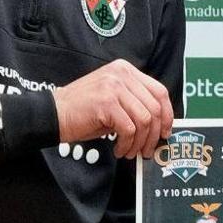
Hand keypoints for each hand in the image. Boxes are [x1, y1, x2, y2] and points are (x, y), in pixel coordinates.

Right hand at [53, 60, 173, 158]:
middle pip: (155, 107)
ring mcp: (114, 87)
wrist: (54, 113)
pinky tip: (118, 148)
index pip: (159, 91)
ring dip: (139, 142)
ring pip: (144, 120)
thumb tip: (159, 124)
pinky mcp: (106, 103)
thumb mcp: (113, 99)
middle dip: (154, 134)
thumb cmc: (83, 110)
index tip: (166, 131)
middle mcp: (122, 74)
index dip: (167, 114)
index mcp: (126, 70)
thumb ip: (135, 103)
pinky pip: (129, 129)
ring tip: (129, 151)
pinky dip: (127, 144)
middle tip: (147, 149)